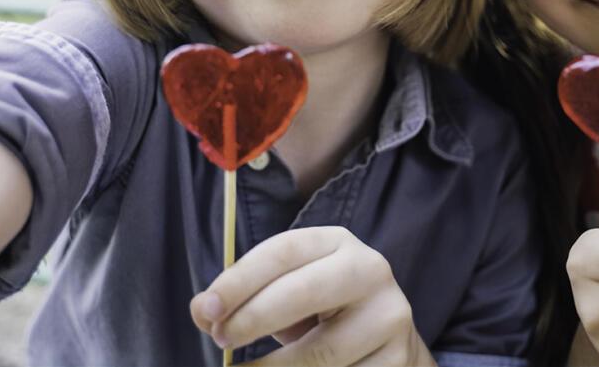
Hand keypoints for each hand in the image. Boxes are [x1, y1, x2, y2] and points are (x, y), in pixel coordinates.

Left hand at [190, 225, 436, 365]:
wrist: (389, 344)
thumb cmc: (324, 317)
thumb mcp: (287, 296)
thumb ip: (244, 298)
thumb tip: (202, 311)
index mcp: (338, 242)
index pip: (283, 251)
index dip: (240, 279)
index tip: (206, 308)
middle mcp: (370, 270)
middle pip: (303, 293)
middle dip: (252, 318)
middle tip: (220, 339)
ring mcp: (389, 316)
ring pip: (319, 354)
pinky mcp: (397, 360)